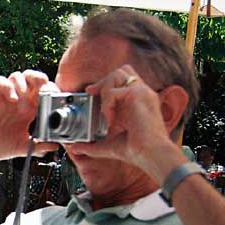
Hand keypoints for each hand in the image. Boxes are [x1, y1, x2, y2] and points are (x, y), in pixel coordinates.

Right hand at [0, 70, 58, 164]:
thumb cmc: (1, 146)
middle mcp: (19, 100)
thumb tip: (55, 146)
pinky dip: (8, 87)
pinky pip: (1, 82)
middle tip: (44, 90)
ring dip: (24, 83)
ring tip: (25, 98)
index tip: (56, 98)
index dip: (51, 90)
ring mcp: (6, 97)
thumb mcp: (24, 147)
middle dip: (41, 80)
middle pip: (33, 77)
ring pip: (18, 76)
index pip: (44, 90)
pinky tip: (12, 99)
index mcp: (31, 109)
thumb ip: (39, 146)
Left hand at [67, 65, 184, 183]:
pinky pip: (115, 91)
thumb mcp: (107, 145)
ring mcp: (142, 92)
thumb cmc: (135, 151)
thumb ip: (91, 145)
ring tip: (105, 112)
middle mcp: (141, 94)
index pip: (123, 79)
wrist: (150, 154)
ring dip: (105, 91)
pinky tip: (110, 119)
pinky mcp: (140, 94)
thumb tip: (74, 148)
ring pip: (118, 74)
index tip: (91, 92)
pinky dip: (107, 104)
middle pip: (121, 70)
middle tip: (91, 93)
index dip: (105, 82)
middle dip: (103, 81)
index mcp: (137, 102)